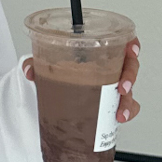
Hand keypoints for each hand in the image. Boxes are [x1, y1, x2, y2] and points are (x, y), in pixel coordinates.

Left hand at [22, 37, 140, 122]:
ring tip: (119, 112)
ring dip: (128, 102)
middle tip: (121, 87)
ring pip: (129, 91)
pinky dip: (126, 113)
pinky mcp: (110, 103)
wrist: (56, 89)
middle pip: (130, 67)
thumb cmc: (60, 70)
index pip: (123, 42)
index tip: (131, 49)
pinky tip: (119, 119)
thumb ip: (37, 63)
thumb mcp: (48, 63)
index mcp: (99, 52)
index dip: (131, 44)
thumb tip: (29, 70)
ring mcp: (112, 86)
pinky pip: (125, 107)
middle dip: (130, 77)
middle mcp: (110, 68)